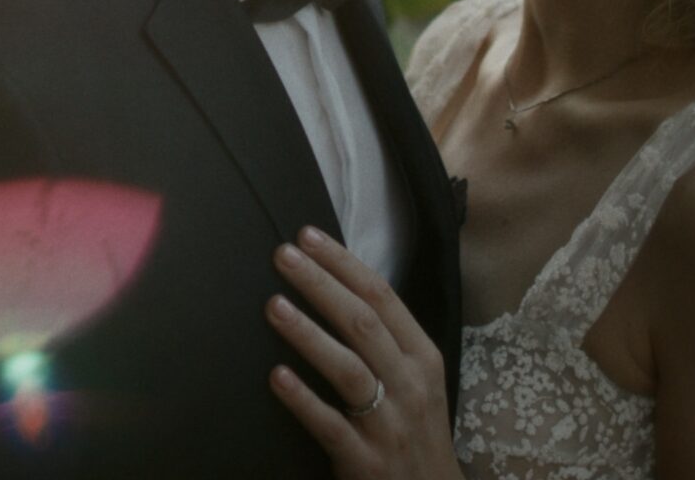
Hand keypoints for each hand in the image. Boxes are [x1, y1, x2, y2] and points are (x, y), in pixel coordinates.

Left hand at [268, 228, 461, 479]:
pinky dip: (304, 400)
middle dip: (321, 285)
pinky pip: (331, 427)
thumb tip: (335, 287)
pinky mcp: (366, 462)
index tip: (308, 236)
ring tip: (273, 306)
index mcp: (422, 358)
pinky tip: (277, 377)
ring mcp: (389, 425)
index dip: (343, 265)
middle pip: (363, 324)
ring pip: (349, 370)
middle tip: (282, 255)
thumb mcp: (414, 381)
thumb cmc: (415, 431)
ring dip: (309, 334)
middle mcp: (410, 385)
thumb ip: (384, 340)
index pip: (383, 298)